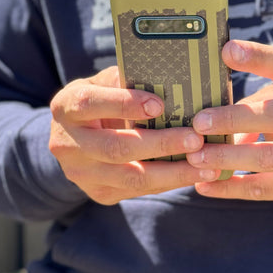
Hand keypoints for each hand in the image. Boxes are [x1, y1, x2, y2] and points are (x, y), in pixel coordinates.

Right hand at [49, 66, 211, 204]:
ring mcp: (81, 174)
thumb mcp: (102, 83)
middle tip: (196, 139)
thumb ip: (125, 80)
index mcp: (66, 107)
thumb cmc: (98, 101)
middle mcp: (67, 144)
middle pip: (116, 147)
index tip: (160, 104)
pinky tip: (194, 175)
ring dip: (173, 173)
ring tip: (206, 165)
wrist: (72, 138)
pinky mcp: (98, 193)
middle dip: (161, 144)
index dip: (124, 104)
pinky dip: (168, 182)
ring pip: (131, 177)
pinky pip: (138, 190)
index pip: (90, 104)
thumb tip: (167, 79)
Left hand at [187, 40, 272, 216]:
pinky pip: (265, 189)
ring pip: (269, 157)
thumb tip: (211, 112)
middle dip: (234, 118)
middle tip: (199, 122)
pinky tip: (204, 185)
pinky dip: (232, 187)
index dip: (258, 58)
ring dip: (228, 157)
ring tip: (196, 156)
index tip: (227, 51)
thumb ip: (258, 101)